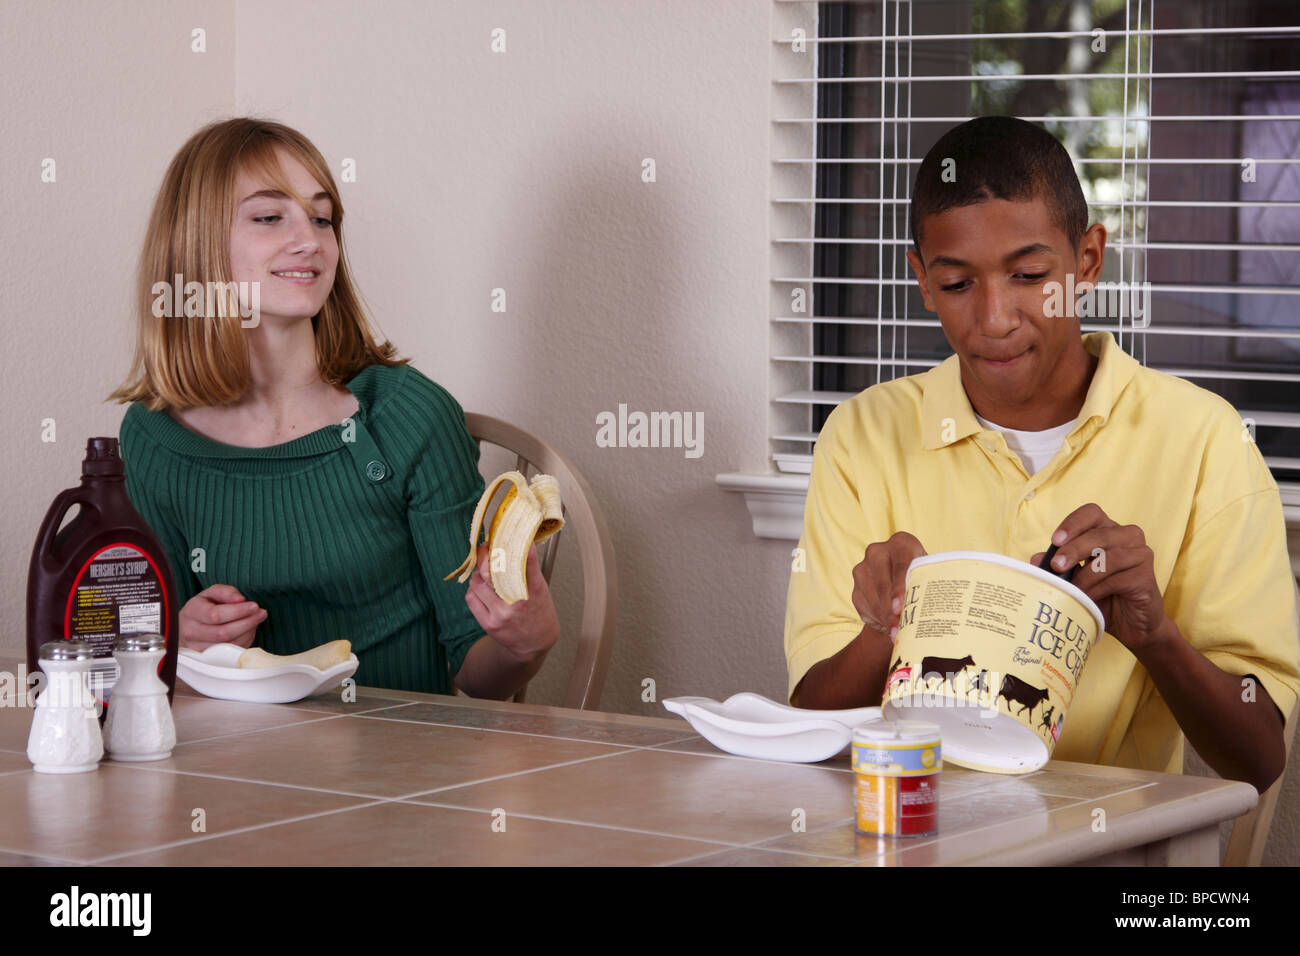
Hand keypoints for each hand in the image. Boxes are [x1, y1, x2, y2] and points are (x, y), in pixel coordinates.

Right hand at [180, 584, 265, 650]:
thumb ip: (226, 592)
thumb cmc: (204, 607)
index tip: (254, 606)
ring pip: (229, 644)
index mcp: (192, 612)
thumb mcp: (212, 593)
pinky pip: (231, 653)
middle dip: (247, 622)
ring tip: (256, 619)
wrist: (189, 625)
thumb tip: (240, 599)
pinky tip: (248, 630)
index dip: (238, 611)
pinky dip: (244, 641)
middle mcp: (191, 631)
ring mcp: (197, 647)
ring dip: (248, 632)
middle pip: (223, 633)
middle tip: (261, 613)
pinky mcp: (207, 658)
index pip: (216, 615)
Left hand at [465, 544, 559, 663]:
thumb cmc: (539, 612)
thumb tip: (517, 542)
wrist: (535, 643)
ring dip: (478, 572)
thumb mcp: (541, 588)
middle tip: (486, 547)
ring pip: (477, 583)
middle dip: (484, 555)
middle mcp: (516, 603)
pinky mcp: (488, 623)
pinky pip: (471, 598)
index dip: (515, 546)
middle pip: (491, 571)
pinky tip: (481, 587)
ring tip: (484, 569)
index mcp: (534, 591)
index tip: (507, 536)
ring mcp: (500, 614)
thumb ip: (528, 568)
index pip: (524, 562)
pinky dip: (474, 588)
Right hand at [851, 532, 926, 641]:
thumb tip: (938, 612)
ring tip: (896, 634)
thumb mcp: (930, 579)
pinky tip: (887, 627)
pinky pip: (864, 606)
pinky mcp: (856, 586)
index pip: (902, 564)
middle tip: (898, 629)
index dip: (900, 587)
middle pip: (883, 582)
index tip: (899, 608)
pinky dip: (877, 619)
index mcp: (902, 543)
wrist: (902, 587)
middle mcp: (878, 551)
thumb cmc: (924, 581)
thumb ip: (931, 587)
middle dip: (890, 609)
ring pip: (872, 597)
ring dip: (884, 618)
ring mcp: (863, 568)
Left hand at [1029, 503, 1171, 656]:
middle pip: (1099, 534)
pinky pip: (1117, 578)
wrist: (1131, 625)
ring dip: (1084, 575)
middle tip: (1056, 566)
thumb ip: (1058, 566)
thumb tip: (1035, 559)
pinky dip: (1097, 589)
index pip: (1091, 513)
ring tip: (1071, 589)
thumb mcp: (1076, 579)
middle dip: (1073, 550)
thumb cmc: (1102, 595)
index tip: (1055, 540)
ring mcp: (1141, 555)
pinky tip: (1088, 598)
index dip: (1073, 523)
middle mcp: (1128, 537)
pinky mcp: (1146, 576)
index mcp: (1109, 530)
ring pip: (1108, 557)